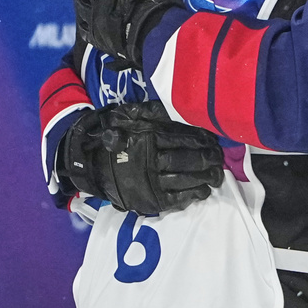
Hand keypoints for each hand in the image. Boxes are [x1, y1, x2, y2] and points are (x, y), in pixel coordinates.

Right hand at [58, 101, 223, 215]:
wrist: (88, 162)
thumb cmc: (114, 134)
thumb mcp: (129, 114)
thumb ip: (153, 111)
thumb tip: (176, 108)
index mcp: (148, 138)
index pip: (181, 138)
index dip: (201, 139)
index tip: (214, 140)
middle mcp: (150, 160)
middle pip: (186, 160)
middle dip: (206, 159)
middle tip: (219, 158)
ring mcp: (149, 182)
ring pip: (184, 179)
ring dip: (204, 178)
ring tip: (217, 175)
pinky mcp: (148, 199)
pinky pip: (174, 198)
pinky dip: (191, 195)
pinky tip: (204, 191)